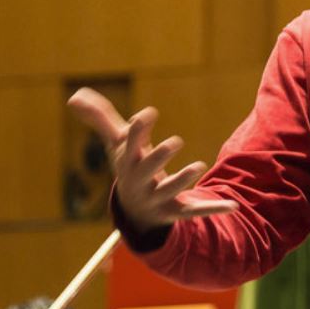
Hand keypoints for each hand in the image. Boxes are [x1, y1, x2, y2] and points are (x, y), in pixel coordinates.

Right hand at [67, 88, 236, 232]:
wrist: (137, 211)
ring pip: (170, 191)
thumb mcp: (117, 144)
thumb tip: (75, 96)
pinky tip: (233, 205)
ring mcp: (159, 198)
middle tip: (174, 142)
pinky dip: (214, 209)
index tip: (148, 113)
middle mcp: (141, 182)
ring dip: (184, 179)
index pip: (130, 145)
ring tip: (199, 165)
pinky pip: (195, 212)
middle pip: (148, 170)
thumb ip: (101, 119)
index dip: (137, 130)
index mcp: (129, 162)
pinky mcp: (177, 211)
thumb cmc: (130, 167)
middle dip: (158, 157)